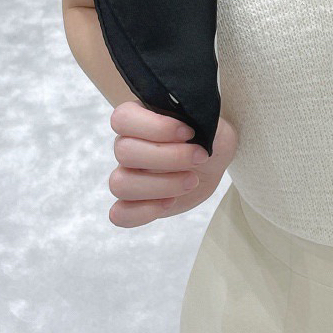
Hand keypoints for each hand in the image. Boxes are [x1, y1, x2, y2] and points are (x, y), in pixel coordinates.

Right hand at [106, 101, 238, 226]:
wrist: (213, 161)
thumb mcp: (211, 122)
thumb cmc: (207, 137)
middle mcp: (126, 145)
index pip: (123, 118)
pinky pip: (120, 214)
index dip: (155, 127)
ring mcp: (127, 175)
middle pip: (124, 152)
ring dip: (161, 185)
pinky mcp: (134, 203)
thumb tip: (191, 127)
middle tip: (201, 157)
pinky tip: (171, 201)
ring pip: (120, 183)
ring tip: (192, 180)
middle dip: (170, 157)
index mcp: (138, 119)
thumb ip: (199, 119)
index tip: (189, 132)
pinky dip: (144, 212)